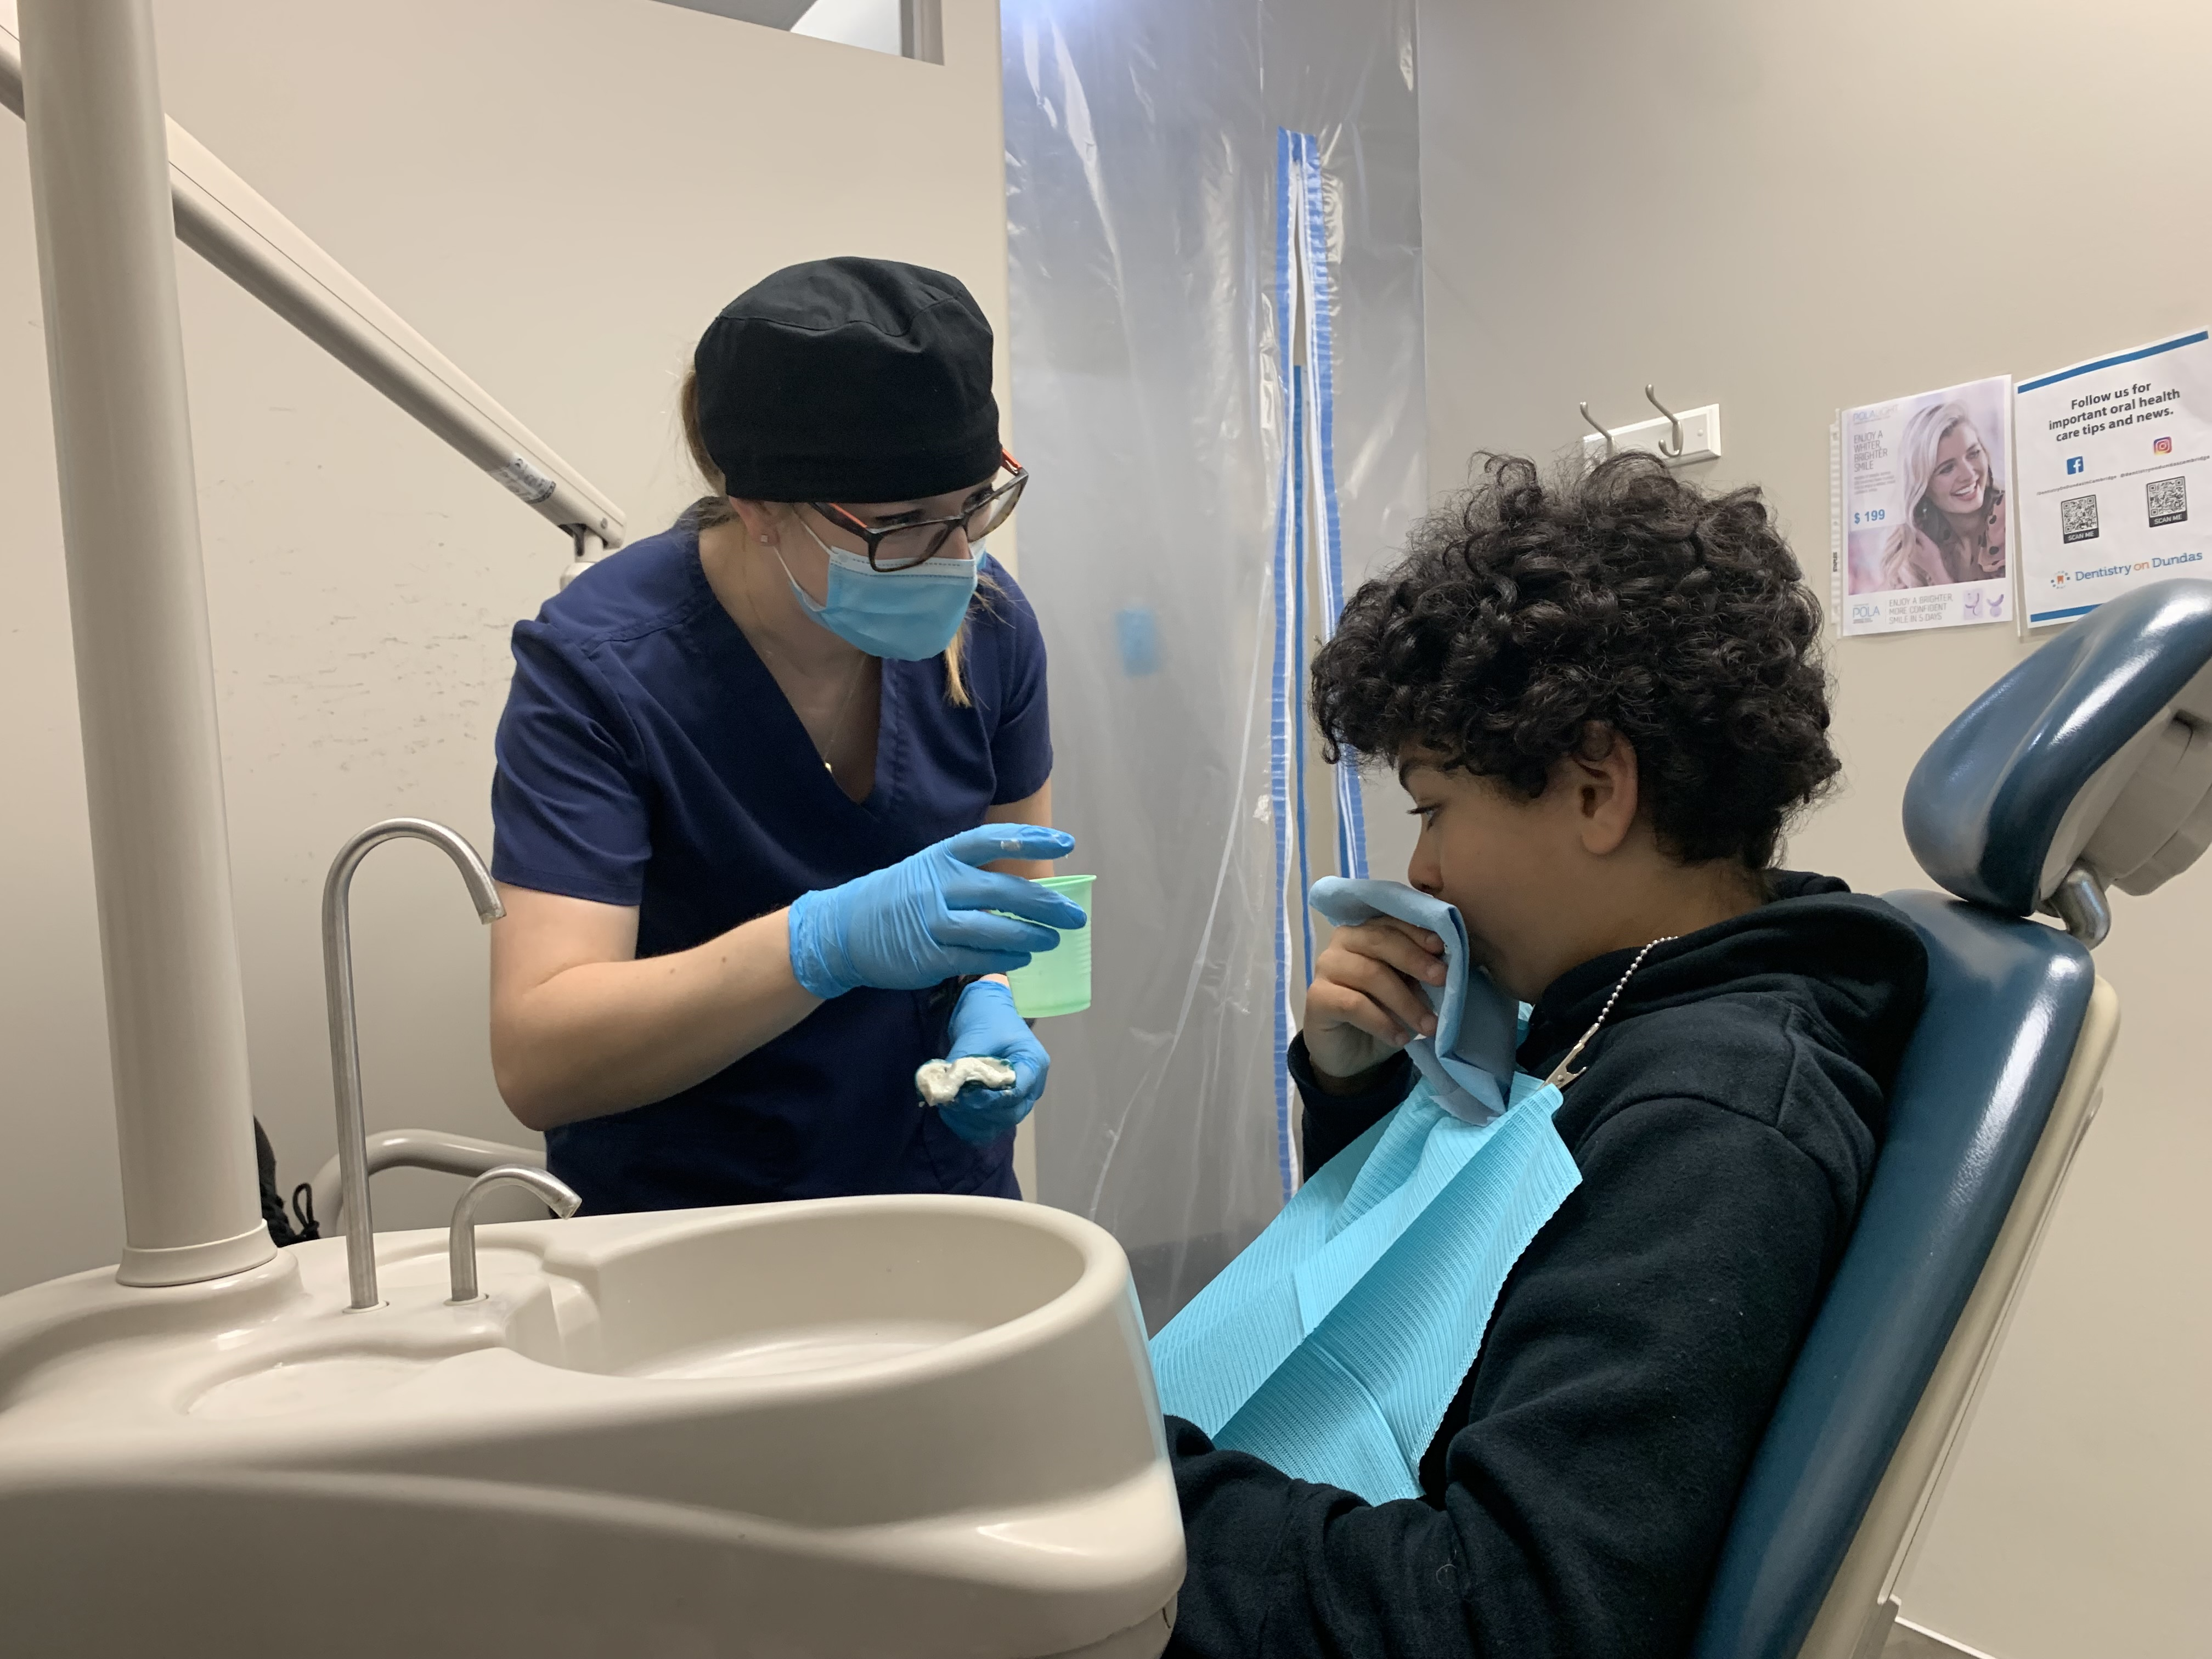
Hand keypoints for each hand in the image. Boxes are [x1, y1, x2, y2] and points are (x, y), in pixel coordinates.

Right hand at [787, 825, 1085, 998]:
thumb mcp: (929, 870)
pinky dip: (1005, 959)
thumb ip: (970, 874)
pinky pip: (977, 958)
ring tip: (1053, 940)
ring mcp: (933, 921)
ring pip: (994, 928)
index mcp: (941, 856)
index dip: (1031, 839)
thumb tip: (1024, 888)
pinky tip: (1023, 959)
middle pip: (1003, 889)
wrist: (844, 929)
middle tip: (1075, 915)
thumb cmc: (898, 897)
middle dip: (1046, 904)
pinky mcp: (929, 956)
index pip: (993, 840)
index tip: (1067, 843)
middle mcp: (939, 884)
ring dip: (1030, 935)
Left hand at [937, 978, 1047, 1144]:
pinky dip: (971, 1124)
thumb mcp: (976, 1037)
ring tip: (948, 1108)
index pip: (1016, 1091)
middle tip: (952, 1103)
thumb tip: (944, 1091)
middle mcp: (1032, 1085)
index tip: (964, 1095)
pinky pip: (991, 1125)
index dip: (990, 1098)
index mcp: (1033, 1063)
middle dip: (979, 1111)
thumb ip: (963, 1065)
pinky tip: (952, 1116)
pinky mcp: (1003, 1104)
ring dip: (973, 1120)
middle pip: (1010, 1113)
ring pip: (1000, 1123)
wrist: (988, 1009)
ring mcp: (1019, 1097)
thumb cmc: (987, 1018)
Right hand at [1301, 917, 1445, 1089]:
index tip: (1442, 949)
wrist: (1350, 1053)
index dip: (1418, 933)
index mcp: (1367, 931)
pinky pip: (1353, 1004)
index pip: (1392, 922)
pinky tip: (1400, 1037)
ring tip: (1428, 1025)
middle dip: (1415, 960)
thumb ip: (1419, 972)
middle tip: (1442, 980)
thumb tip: (1445, 965)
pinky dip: (1382, 1022)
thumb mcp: (1408, 989)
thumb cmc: (1382, 1013)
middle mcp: (1343, 941)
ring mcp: (1325, 967)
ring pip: (1370, 973)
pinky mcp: (1316, 997)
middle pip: (1381, 941)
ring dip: (1405, 1001)